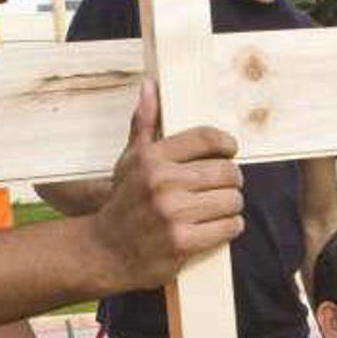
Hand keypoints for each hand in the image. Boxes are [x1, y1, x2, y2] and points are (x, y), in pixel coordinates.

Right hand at [89, 79, 244, 291]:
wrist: (104, 251)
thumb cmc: (123, 202)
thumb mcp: (129, 161)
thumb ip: (144, 124)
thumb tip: (150, 86)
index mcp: (152, 158)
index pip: (207, 138)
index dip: (227, 143)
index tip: (229, 151)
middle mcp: (162, 182)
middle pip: (227, 171)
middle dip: (231, 179)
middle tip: (225, 185)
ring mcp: (172, 213)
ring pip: (232, 200)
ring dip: (232, 205)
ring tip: (220, 207)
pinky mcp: (182, 241)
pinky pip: (228, 227)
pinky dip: (230, 227)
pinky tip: (219, 225)